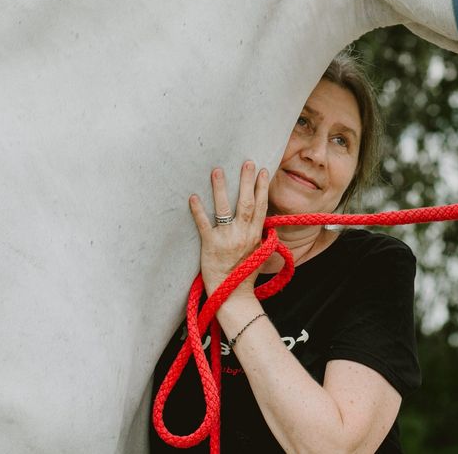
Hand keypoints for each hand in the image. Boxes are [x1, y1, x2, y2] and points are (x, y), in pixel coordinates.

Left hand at [189, 161, 269, 296]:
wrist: (233, 296)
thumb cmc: (245, 275)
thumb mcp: (259, 253)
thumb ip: (260, 236)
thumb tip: (265, 222)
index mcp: (255, 235)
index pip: (262, 206)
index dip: (262, 187)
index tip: (263, 170)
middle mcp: (243, 234)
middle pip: (247, 202)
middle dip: (247, 180)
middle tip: (246, 162)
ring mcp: (227, 239)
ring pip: (225, 209)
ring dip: (222, 188)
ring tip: (217, 170)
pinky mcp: (210, 245)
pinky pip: (204, 224)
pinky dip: (198, 210)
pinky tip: (193, 196)